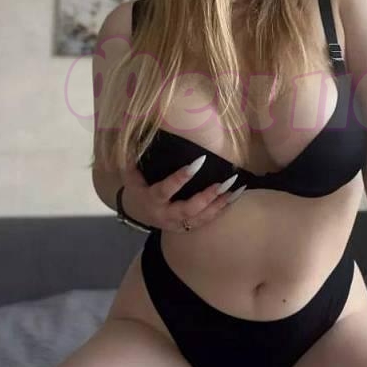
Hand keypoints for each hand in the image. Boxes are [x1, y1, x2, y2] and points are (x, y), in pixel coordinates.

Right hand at [119, 156, 245, 232]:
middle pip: (188, 209)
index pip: (166, 190)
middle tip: (222, 183)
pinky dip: (221, 210)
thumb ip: (134, 159)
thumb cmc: (138, 188)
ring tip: (235, 190)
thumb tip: (138, 138)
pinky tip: (234, 198)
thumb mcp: (131, 175)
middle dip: (206, 197)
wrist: (138, 214)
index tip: (198, 162)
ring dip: (219, 205)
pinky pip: (206, 221)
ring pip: (201, 218)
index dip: (181, 178)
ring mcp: (178, 224)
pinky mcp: (187, 227)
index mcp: (152, 200)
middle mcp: (166, 215)